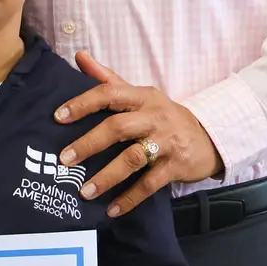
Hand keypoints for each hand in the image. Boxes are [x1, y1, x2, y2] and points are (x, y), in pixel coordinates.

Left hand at [54, 52, 223, 215]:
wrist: (208, 138)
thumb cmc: (162, 115)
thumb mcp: (139, 95)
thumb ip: (109, 78)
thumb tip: (80, 56)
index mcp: (143, 96)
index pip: (110, 94)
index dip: (83, 103)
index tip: (58, 117)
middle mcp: (155, 116)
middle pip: (118, 127)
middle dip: (89, 144)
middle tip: (64, 159)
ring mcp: (167, 142)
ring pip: (133, 158)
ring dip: (107, 177)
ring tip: (84, 192)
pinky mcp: (176, 166)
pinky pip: (150, 184)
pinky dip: (130, 198)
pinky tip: (112, 209)